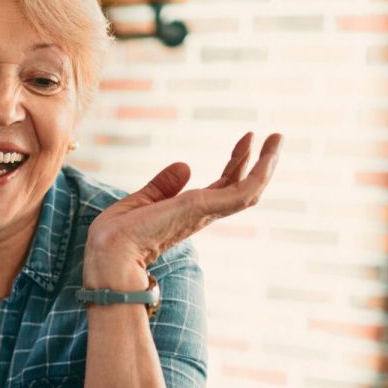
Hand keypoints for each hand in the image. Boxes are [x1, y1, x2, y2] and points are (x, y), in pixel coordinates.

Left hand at [85, 132, 282, 284]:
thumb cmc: (117, 235)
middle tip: (273, 136)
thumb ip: (163, 186)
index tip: (247, 140)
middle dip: (256, 161)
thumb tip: (186, 166)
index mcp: (188, 213)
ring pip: (249, 190)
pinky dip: (259, 174)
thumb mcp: (141, 201)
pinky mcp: (203, 209)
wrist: (110, 251)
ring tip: (278, 138)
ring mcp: (205, 212)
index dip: (236, 163)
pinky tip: (268, 156)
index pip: (222, 186)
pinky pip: (243, 193)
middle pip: (240, 186)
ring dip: (267, 165)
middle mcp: (202, 214)